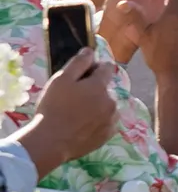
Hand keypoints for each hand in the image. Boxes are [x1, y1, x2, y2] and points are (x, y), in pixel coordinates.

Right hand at [13, 51, 117, 171]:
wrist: (51, 141)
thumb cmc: (53, 107)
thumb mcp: (60, 80)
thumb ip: (78, 62)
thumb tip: (90, 50)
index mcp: (100, 86)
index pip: (107, 67)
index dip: (95, 67)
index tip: (83, 74)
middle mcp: (112, 101)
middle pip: (106, 88)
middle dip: (94, 88)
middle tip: (73, 97)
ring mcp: (112, 119)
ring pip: (107, 105)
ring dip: (97, 105)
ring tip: (76, 113)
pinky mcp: (109, 134)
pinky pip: (107, 121)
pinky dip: (98, 120)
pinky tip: (81, 124)